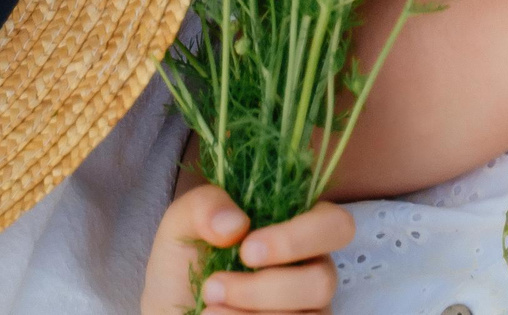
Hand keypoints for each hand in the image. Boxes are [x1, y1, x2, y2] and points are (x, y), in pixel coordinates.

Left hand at [140, 181, 352, 313]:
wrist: (172, 310)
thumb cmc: (185, 266)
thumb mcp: (182, 224)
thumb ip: (205, 205)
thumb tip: (236, 223)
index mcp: (298, 228)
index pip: (335, 224)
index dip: (299, 238)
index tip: (247, 250)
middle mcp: (311, 269)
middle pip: (323, 280)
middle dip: (264, 288)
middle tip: (215, 287)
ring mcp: (307, 310)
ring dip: (247, 314)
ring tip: (207, 307)